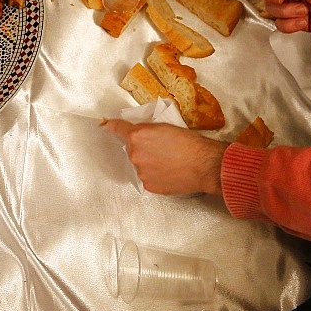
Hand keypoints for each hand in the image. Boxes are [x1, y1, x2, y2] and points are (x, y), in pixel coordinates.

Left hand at [101, 119, 226, 195]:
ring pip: (140, 165)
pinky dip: (156, 176)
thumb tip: (136, 132)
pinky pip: (148, 178)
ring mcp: (141, 171)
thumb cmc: (191, 144)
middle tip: (162, 149)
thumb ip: (146, 130)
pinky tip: (170, 172)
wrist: (205, 165)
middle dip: (142, 148)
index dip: (111, 126)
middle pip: (131, 149)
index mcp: (138, 135)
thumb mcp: (165, 127)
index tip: (104, 126)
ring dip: (149, 163)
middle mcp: (135, 154)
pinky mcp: (148, 185)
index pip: (117, 128)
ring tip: (170, 162)